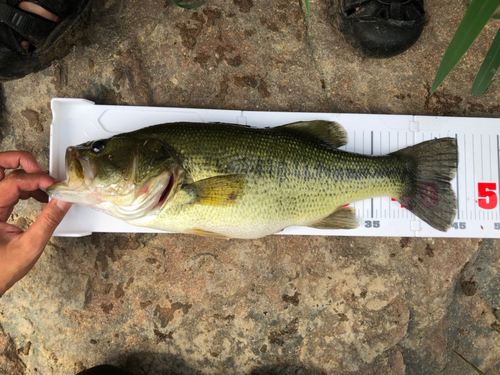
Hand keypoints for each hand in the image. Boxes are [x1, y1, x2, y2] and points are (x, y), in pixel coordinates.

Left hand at [0, 151, 71, 295]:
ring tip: (45, 186)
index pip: (14, 181)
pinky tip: (39, 196)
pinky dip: (25, 186)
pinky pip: (8, 186)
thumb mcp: (30, 246)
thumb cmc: (1, 270)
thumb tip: (63, 200)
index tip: (55, 185)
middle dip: (21, 161)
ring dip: (25, 174)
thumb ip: (49, 220)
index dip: (37, 179)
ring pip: (3, 173)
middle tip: (41, 170)